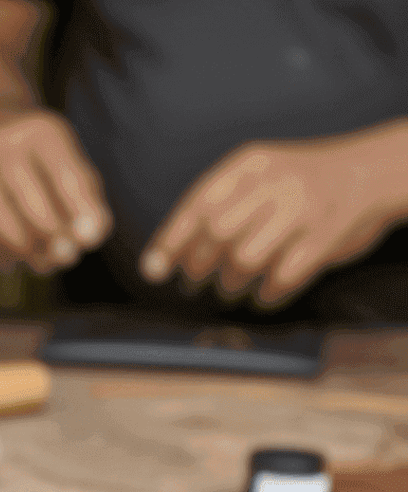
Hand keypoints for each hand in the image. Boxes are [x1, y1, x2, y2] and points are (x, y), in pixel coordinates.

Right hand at [0, 108, 112, 274]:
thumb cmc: (45, 164)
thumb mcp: (74, 169)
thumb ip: (89, 204)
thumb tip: (89, 240)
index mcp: (41, 132)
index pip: (67, 179)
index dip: (82, 216)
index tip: (91, 242)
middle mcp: (1, 147)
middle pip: (34, 208)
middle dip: (55, 240)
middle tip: (67, 255)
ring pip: (5, 231)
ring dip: (29, 254)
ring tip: (41, 257)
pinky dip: (0, 258)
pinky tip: (12, 256)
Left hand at [139, 131, 407, 307]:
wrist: (371, 171)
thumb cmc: (300, 182)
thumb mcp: (259, 174)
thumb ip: (217, 204)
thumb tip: (165, 254)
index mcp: (251, 163)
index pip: (197, 204)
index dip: (170, 241)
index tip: (153, 270)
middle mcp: (276, 181)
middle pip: (217, 233)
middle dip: (198, 266)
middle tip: (194, 282)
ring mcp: (304, 208)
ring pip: (245, 258)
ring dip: (229, 284)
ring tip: (228, 289)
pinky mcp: (326, 236)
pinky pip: (283, 276)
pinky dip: (266, 293)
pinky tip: (263, 295)